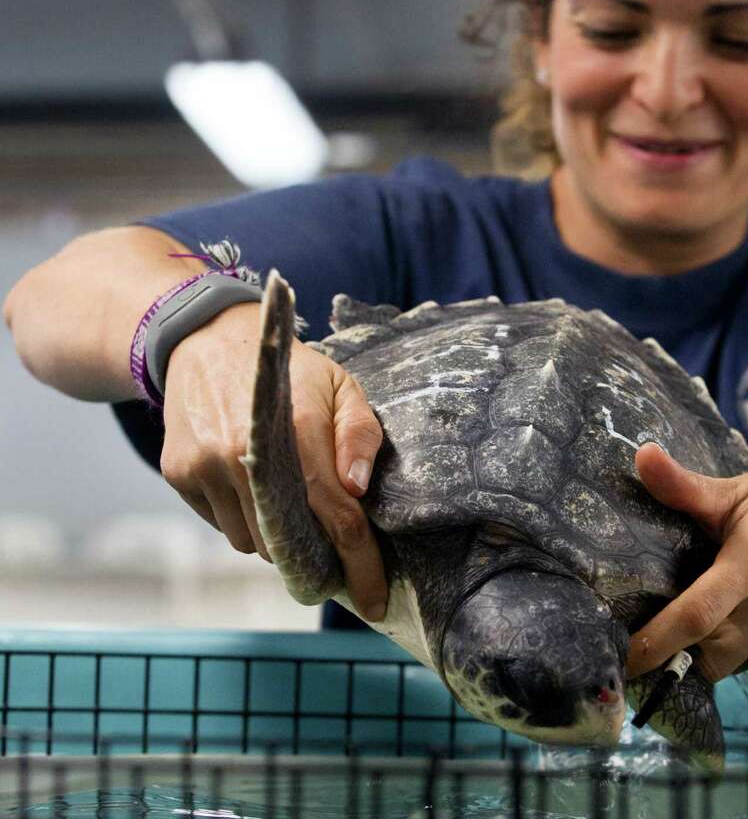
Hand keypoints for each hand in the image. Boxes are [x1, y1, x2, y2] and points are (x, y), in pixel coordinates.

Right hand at [159, 302, 388, 620]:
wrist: (206, 339)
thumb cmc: (290, 371)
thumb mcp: (343, 387)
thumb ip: (360, 435)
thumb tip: (357, 490)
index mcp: (297, 432)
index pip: (337, 519)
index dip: (360, 566)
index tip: (375, 601)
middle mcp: (245, 456)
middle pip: (290, 544)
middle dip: (316, 555)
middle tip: (329, 545)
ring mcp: (206, 467)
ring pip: (252, 544)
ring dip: (275, 537)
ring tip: (284, 498)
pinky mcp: (178, 474)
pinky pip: (220, 526)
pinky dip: (242, 519)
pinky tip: (249, 484)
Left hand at [625, 443, 747, 681]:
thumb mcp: (736, 490)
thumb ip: (684, 486)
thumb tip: (640, 454)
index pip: (698, 614)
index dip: (658, 643)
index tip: (627, 661)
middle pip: (715, 652)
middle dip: (686, 650)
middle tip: (670, 630)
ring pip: (740, 662)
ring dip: (721, 646)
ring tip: (721, 610)